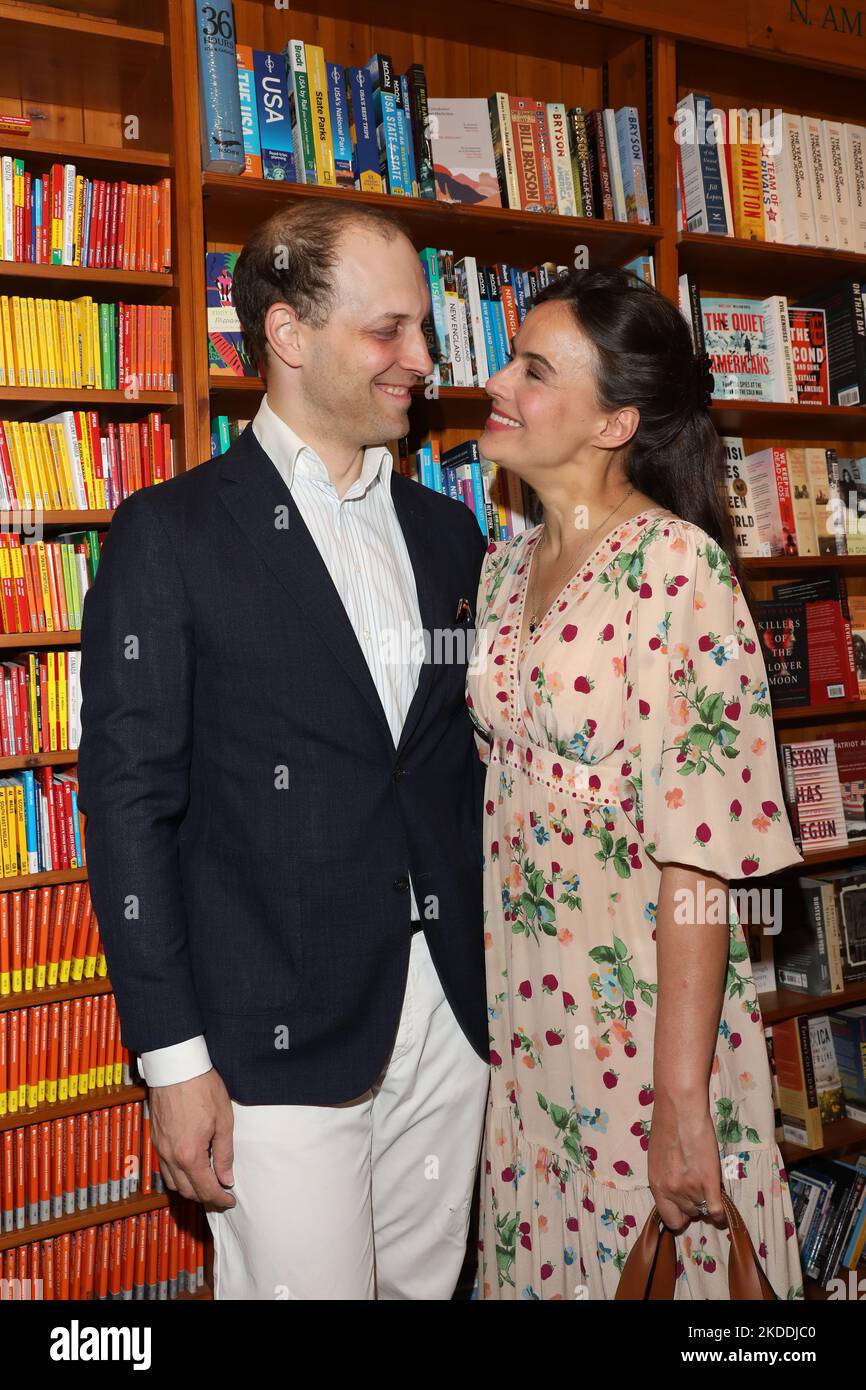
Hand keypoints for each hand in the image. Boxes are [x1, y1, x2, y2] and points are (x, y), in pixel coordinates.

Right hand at [148, 1068, 236, 1210]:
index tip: (230, 1200)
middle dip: (205, 1198)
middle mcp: (170, 1157)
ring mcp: (160, 1148)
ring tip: (206, 1183)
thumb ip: (224, 1154)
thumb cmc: (202, 1089)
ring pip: (172, 1182)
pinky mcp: (155, 1138)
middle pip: (186, 1191)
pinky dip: (177, 1175)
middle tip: (221, 1195)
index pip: (205, 1189)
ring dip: (189, 1188)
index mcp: (189, 1155)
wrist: (176, 1067)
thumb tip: (226, 1178)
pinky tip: (190, 1167)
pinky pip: (164, 1167)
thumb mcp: (224, 1121)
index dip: (219, 1199)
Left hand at [647, 1097, 724, 1232]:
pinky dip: (721, 1212)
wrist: (680, 1109)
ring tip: (708, 1182)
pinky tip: (720, 1200)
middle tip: (699, 1187)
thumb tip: (677, 1188)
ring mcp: (691, 1188)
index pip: (669, 1219)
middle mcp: (672, 1191)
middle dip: (695, 1204)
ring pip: (704, 1210)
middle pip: (689, 1214)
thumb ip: (667, 1177)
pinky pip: (717, 1211)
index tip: (686, 1207)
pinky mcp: (709, 1181)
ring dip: (707, 1200)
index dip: (680, 1215)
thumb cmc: (667, 1126)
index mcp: (657, 1185)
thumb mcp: (659, 1158)